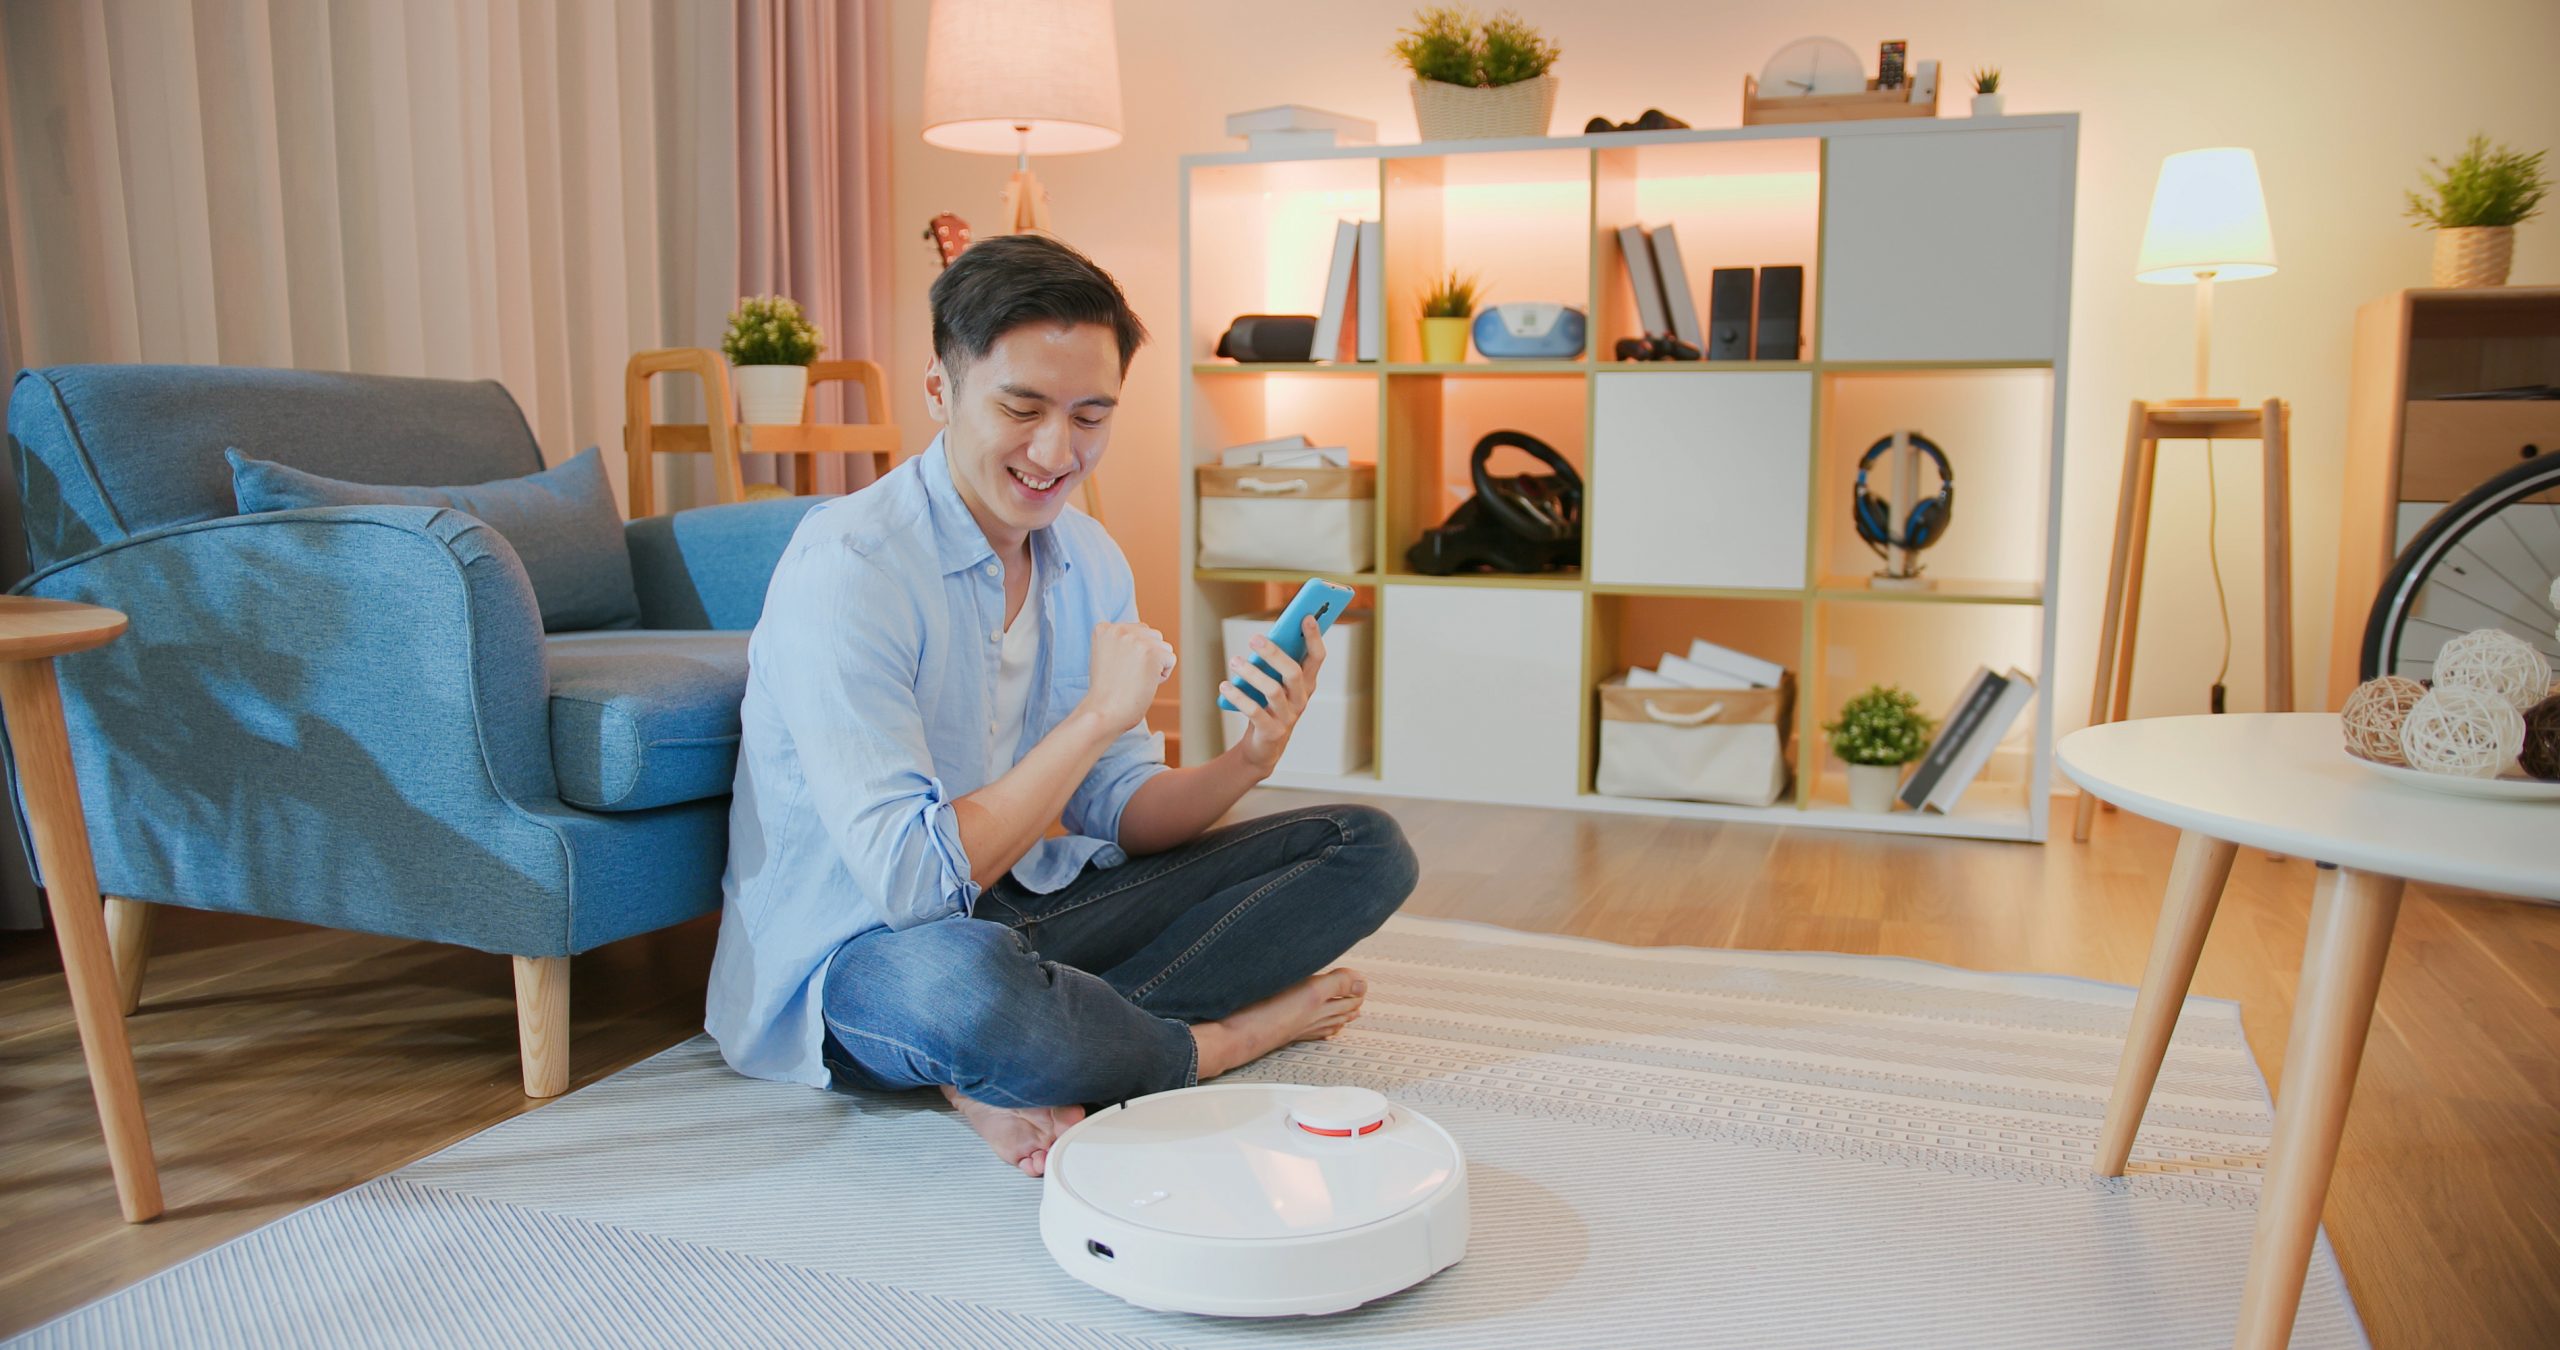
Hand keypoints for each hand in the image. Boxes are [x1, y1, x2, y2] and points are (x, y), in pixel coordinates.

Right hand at [1080, 621, 1175, 732]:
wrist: (1103, 712)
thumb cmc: (1106, 692)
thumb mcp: (1106, 657)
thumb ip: (1122, 643)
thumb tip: (1150, 638)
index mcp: (1104, 628)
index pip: (1136, 631)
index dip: (1133, 654)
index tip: (1118, 669)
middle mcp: (1120, 629)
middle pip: (1152, 636)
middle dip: (1147, 656)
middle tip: (1128, 676)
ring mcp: (1136, 640)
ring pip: (1163, 647)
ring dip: (1155, 665)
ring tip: (1135, 680)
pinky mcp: (1152, 653)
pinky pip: (1170, 660)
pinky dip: (1162, 675)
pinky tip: (1144, 684)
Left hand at [1222, 617, 1326, 776]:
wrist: (1264, 746)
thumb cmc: (1270, 706)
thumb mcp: (1277, 684)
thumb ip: (1276, 663)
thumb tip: (1262, 638)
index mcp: (1307, 684)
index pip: (1317, 658)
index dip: (1314, 638)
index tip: (1307, 616)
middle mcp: (1301, 699)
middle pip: (1293, 672)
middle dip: (1275, 654)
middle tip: (1254, 639)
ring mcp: (1288, 717)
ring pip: (1273, 691)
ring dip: (1252, 674)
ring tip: (1234, 661)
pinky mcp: (1271, 731)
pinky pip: (1254, 711)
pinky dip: (1238, 697)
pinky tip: (1225, 685)